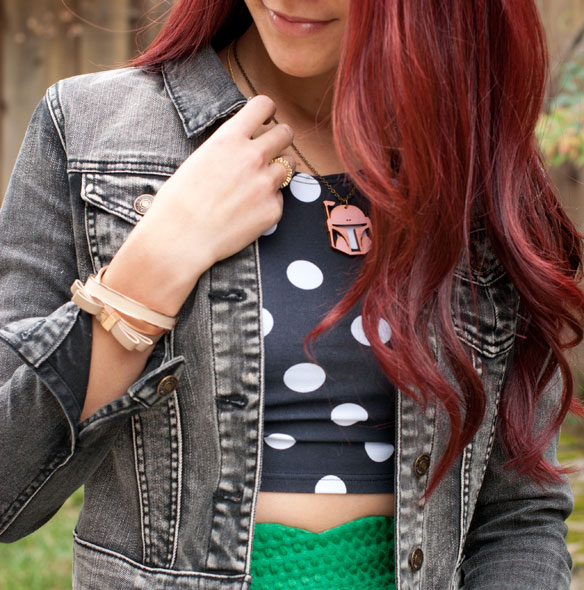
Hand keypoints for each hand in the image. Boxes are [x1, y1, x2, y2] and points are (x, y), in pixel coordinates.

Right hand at [105, 95, 294, 314]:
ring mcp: (266, 184)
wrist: (180, 239)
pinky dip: (269, 202)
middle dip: (280, 139)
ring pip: (289, 165)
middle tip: (271, 150)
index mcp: (229, 139)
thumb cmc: (179, 202)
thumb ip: (228, 149)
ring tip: (258, 184)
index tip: (267, 119)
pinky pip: (280, 198)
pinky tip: (248, 212)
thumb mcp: (199, 160)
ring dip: (279, 170)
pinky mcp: (273, 209)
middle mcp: (252, 157)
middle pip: (285, 133)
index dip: (268, 111)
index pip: (263, 105)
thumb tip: (246, 145)